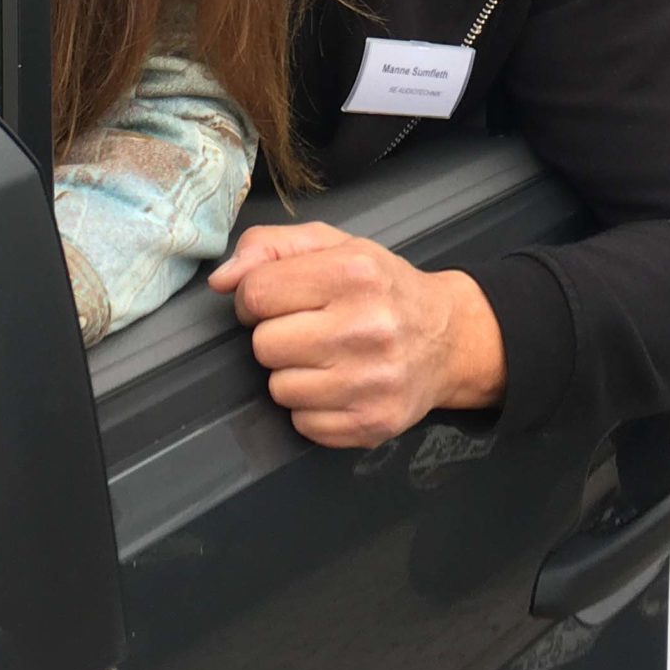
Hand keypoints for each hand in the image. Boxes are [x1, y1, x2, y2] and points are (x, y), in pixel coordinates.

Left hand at [207, 222, 506, 447]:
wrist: (447, 338)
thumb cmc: (382, 288)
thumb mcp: (334, 245)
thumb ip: (270, 247)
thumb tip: (222, 281)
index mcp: (354, 272)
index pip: (257, 293)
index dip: (256, 297)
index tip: (279, 300)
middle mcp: (367, 327)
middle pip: (264, 344)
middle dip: (277, 336)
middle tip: (309, 329)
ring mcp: (372, 381)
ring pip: (280, 388)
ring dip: (293, 374)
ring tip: (327, 357)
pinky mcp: (372, 424)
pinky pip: (303, 424)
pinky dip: (313, 407)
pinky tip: (339, 385)